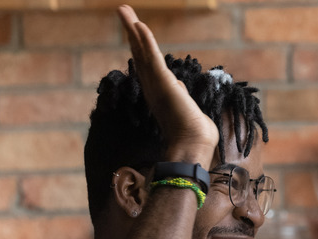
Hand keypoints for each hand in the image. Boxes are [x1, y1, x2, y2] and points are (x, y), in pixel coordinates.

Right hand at [117, 5, 217, 164]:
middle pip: (139, 53)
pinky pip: (152, 57)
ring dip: (133, 29)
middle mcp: (153, 87)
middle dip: (131, 32)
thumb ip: (180, 96)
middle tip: (122, 11)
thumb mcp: (187, 108)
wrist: (194, 145)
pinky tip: (139, 25)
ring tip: (123, 9)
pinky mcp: (163, 83)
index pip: (146, 63)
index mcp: (158, 92)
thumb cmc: (195, 133)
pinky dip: (145, 41)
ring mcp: (156, 84)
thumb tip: (180, 88)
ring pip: (142, 51)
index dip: (139, 46)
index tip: (134, 30)